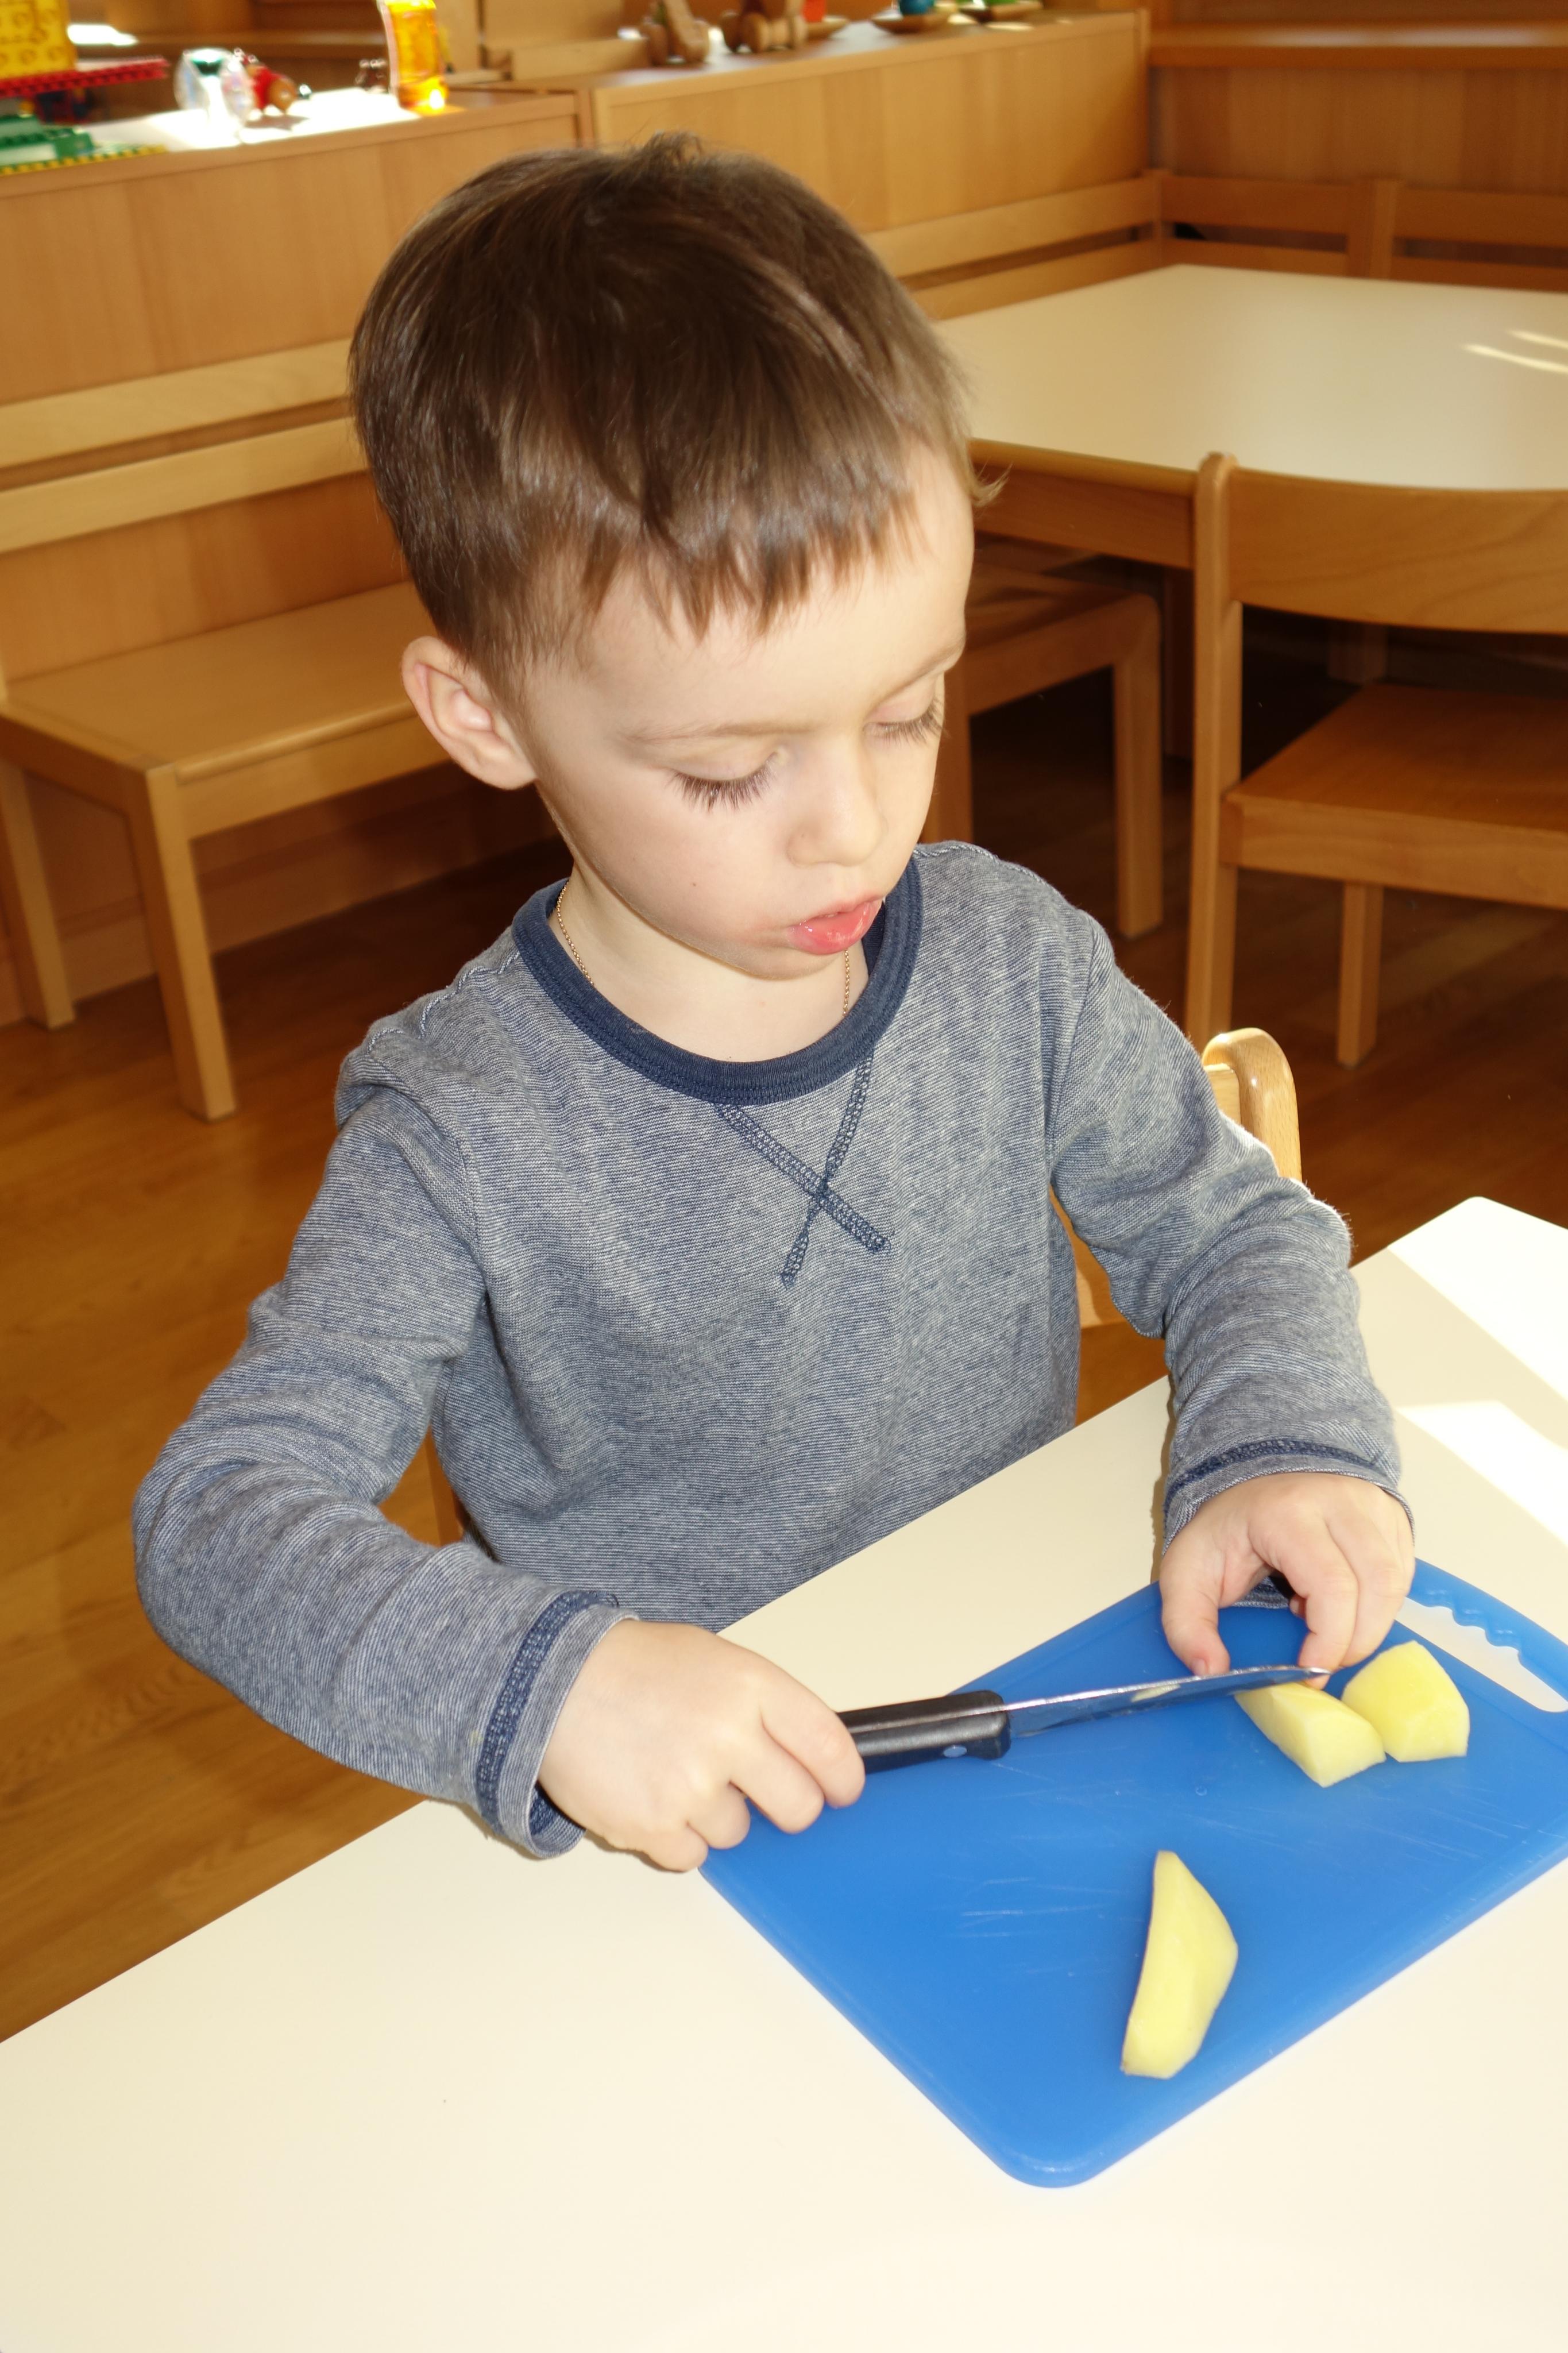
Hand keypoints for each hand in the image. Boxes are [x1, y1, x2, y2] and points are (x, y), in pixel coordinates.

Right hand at [538, 1619, 865, 1870]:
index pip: (828, 1746)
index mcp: (752, 1687)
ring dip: (715, 1814)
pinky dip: (676, 1836)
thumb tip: (808, 1759)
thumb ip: (764, 1705)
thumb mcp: (713, 1659)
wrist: (553, 1683)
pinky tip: (652, 1794)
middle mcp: (728, 1736)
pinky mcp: (652, 1825)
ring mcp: (690, 1786)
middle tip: (761, 1792)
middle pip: (798, 1806)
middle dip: (787, 1806)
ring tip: (674, 1771)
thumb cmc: (637, 1669)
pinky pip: (693, 1856)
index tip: (841, 1791)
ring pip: (738, 1832)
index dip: (843, 1778)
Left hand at [1159, 1473, 1413, 1678]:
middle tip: (1322, 1662)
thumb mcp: (1187, 1570)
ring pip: (1395, 1582)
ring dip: (1369, 1623)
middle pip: (1376, 1586)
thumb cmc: (1226, 1527)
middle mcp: (1340, 1501)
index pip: (1332, 1585)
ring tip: (1327, 1625)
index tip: (1308, 1670)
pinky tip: (1344, 1602)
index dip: (1330, 1639)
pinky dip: (1379, 1604)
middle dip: (1355, 1641)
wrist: (1254, 1470)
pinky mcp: (1392, 1517)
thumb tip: (1210, 1672)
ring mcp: (1372, 1505)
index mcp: (1287, 1513)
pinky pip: (1402, 1574)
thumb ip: (1187, 1623)